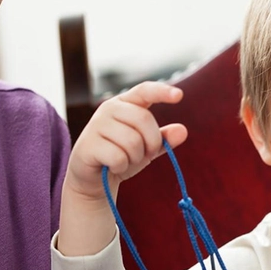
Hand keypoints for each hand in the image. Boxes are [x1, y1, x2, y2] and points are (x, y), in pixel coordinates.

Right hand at [66, 81, 186, 199]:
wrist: (94, 178)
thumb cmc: (122, 156)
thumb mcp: (147, 147)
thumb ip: (164, 139)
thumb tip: (182, 131)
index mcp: (125, 103)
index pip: (144, 91)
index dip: (162, 91)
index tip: (179, 95)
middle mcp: (109, 108)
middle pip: (144, 119)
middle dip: (151, 143)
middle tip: (144, 154)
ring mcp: (96, 125)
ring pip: (132, 141)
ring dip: (135, 158)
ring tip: (124, 160)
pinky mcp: (88, 144)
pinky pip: (118, 157)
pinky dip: (121, 167)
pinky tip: (112, 166)